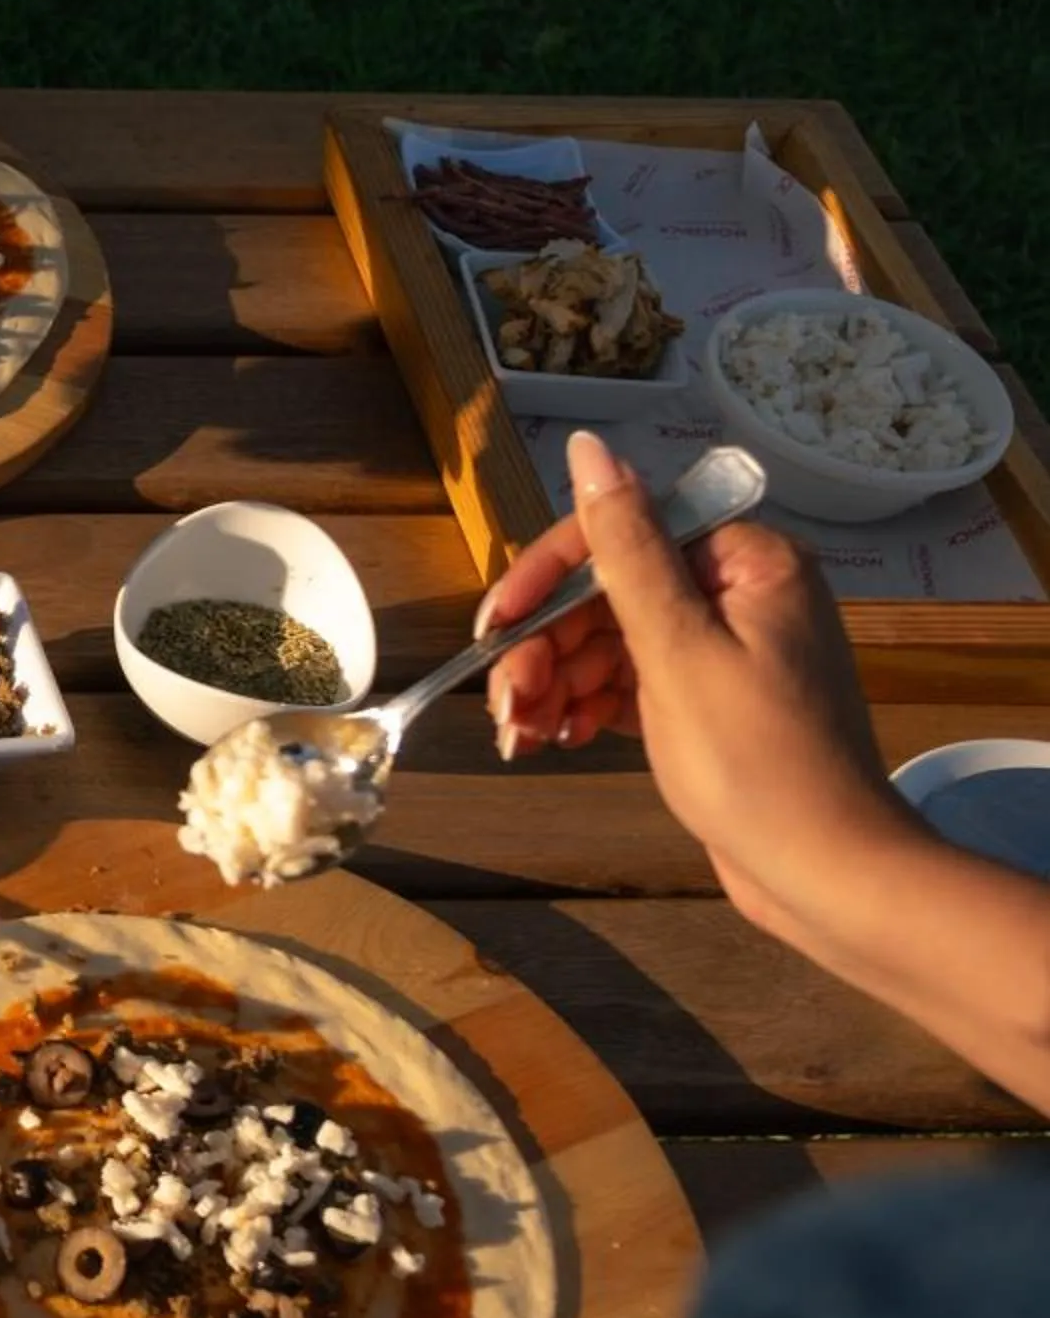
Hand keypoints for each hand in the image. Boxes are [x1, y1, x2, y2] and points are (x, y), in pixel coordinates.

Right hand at [484, 428, 910, 929]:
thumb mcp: (678, 648)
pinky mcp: (708, 704)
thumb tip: (589, 445)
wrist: (825, 872)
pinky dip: (584, 707)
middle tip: (504, 705)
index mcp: (747, 563)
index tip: (492, 629)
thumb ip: (628, 547)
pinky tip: (552, 739)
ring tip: (519, 735)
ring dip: (553, 683)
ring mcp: (724, 652)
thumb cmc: (755, 759)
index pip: (622, 536)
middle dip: (545, 649)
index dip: (548, 578)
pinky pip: (628, 684)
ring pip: (608, 644)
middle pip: (608, 595)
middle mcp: (739, 594)